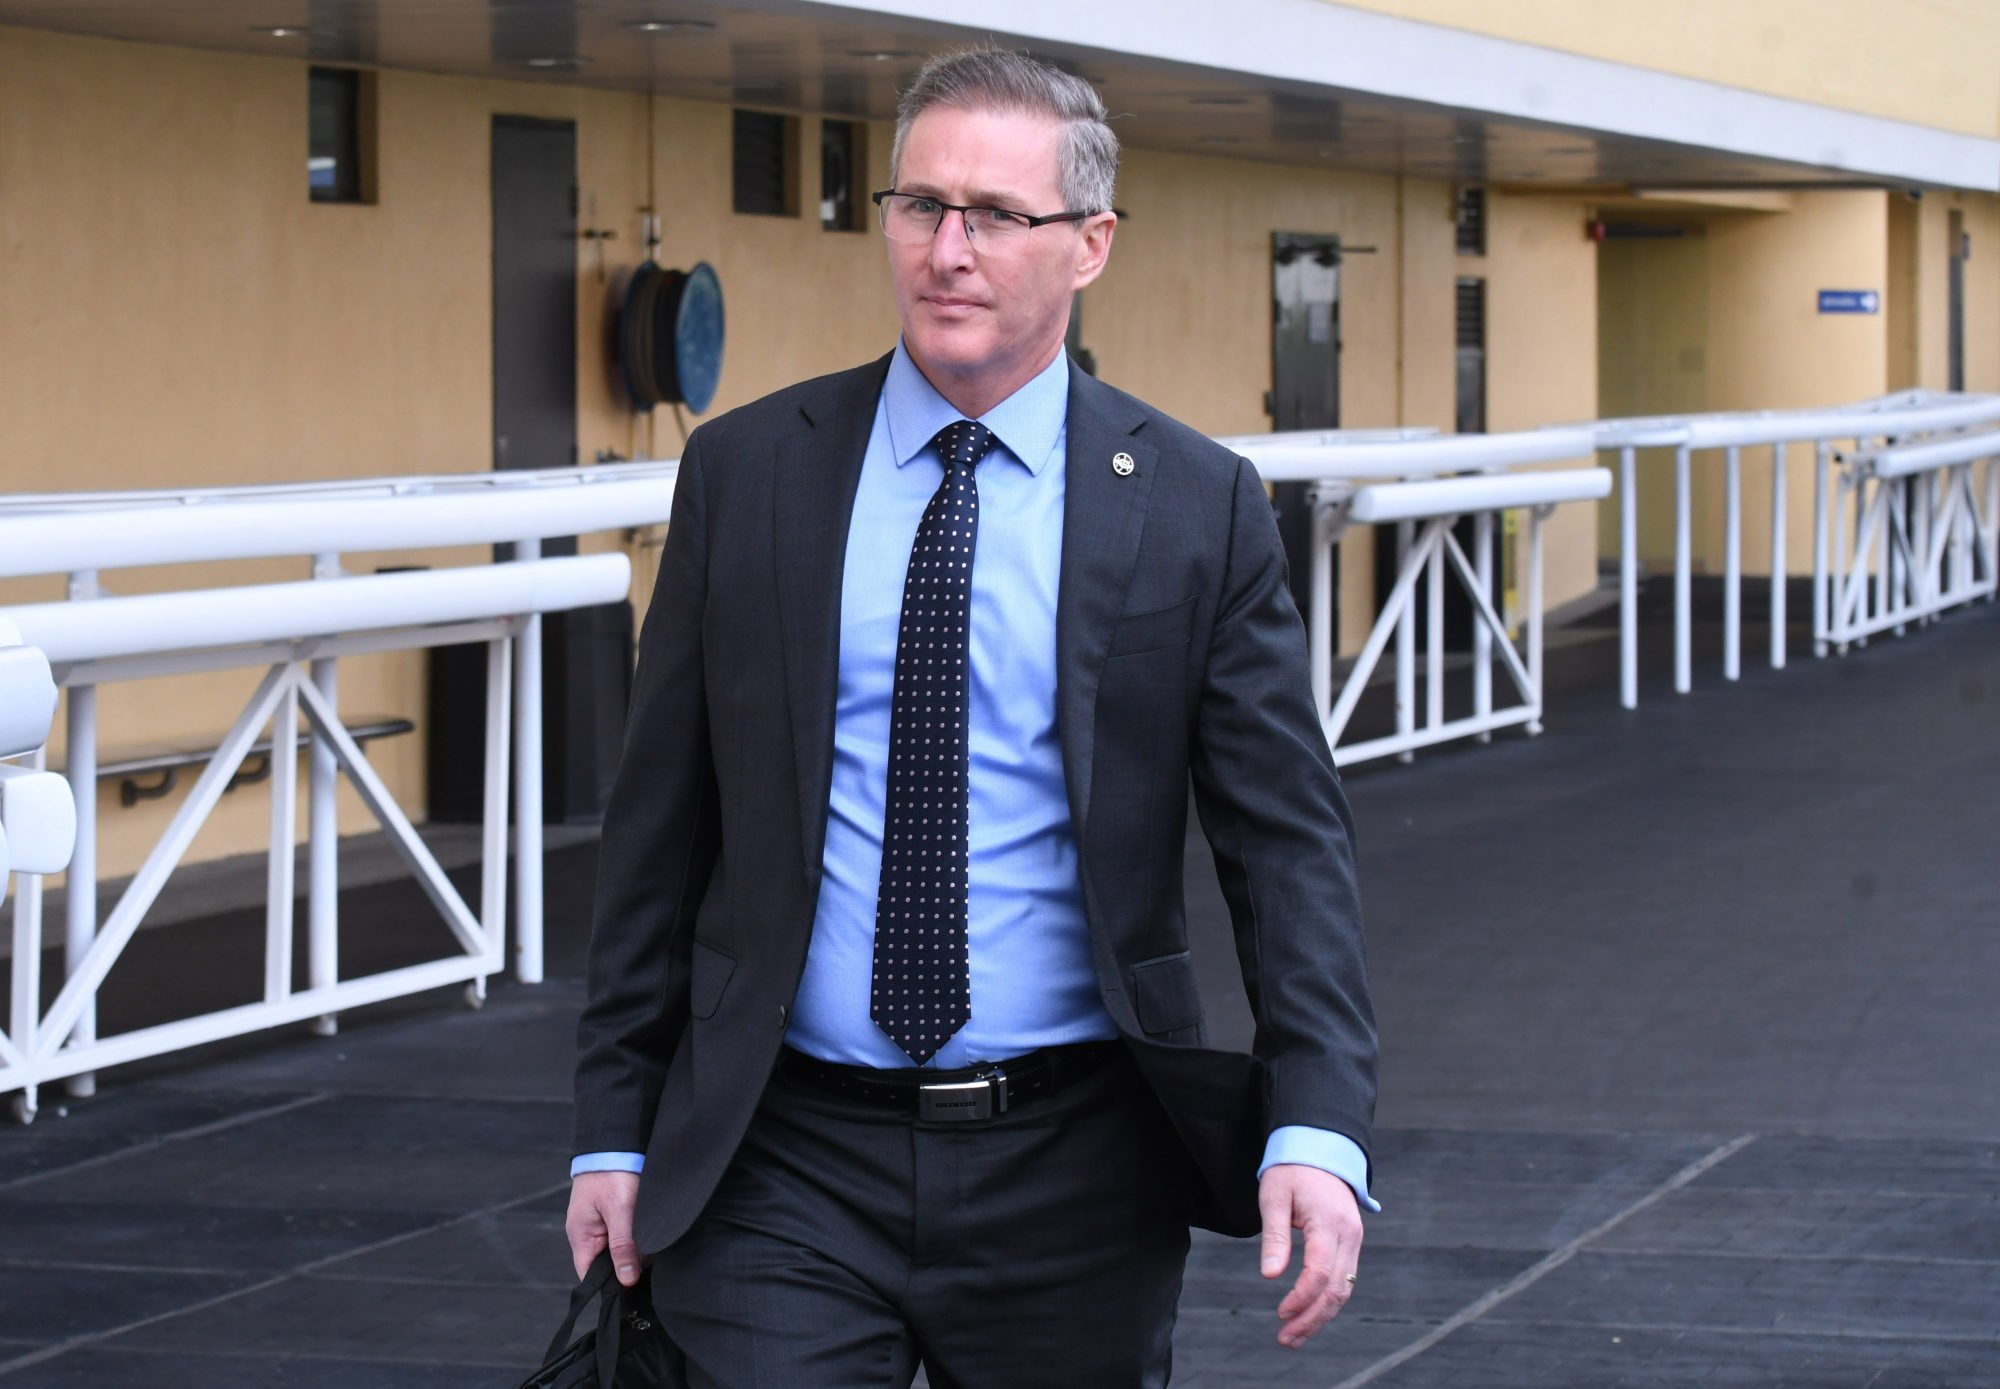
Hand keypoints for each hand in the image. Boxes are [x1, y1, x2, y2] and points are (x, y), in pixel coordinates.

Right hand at [566, 1170, 642, 1286]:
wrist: (618, 1142)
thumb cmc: (612, 1174)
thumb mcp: (620, 1211)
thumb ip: (623, 1246)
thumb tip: (627, 1280)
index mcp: (581, 1237)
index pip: (591, 1276)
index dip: (610, 1284)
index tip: (632, 1284)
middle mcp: (589, 1234)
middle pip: (609, 1264)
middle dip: (629, 1263)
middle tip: (648, 1255)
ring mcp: (602, 1225)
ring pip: (622, 1250)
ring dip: (637, 1248)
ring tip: (650, 1237)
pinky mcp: (616, 1215)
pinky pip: (627, 1235)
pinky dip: (639, 1235)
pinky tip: (650, 1228)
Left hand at [1257, 1163, 1362, 1348]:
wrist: (1319, 1149)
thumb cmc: (1292, 1171)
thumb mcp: (1274, 1197)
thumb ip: (1274, 1237)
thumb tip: (1269, 1275)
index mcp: (1329, 1221)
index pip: (1319, 1271)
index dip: (1301, 1297)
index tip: (1281, 1313)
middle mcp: (1349, 1235)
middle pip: (1337, 1288)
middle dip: (1312, 1318)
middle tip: (1286, 1338)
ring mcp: (1354, 1240)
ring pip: (1344, 1289)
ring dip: (1321, 1316)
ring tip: (1294, 1337)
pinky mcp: (1350, 1244)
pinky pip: (1344, 1279)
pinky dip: (1328, 1302)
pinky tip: (1309, 1316)